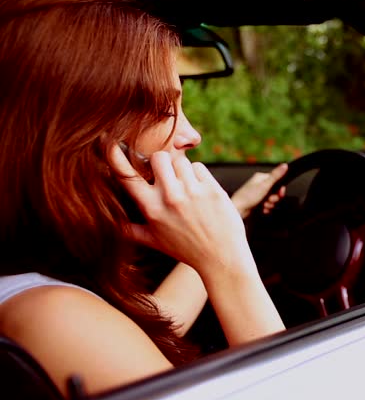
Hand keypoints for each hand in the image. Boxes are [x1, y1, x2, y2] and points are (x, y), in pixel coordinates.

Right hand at [108, 145, 251, 273]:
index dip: (115, 157)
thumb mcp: (155, 241)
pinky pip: (199, 167)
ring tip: (187, 188)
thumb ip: (130, 230)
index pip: (127, 176)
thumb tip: (110, 224)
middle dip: (162, 162)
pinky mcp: (213, 189)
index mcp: (152, 209)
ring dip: (182, 170)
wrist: (221, 257)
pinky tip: (201, 192)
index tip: (108, 142)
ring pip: (181, 160)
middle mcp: (170, 198)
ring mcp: (193, 192)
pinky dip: (199, 175)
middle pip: (159, 157)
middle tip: (168, 174)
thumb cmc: (186, 249)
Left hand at [231, 163, 287, 217]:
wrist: (238, 210)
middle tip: (269, 200)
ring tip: (264, 205)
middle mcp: (259, 185)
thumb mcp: (265, 185)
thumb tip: (285, 165)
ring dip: (270, 204)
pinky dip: (266, 208)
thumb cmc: (248, 197)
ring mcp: (258, 194)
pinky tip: (262, 209)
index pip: (276, 181)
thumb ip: (276, 176)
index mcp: (261, 178)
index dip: (280, 188)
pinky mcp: (257, 203)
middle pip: (275, 191)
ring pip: (272, 200)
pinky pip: (267, 205)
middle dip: (274, 198)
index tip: (280, 193)